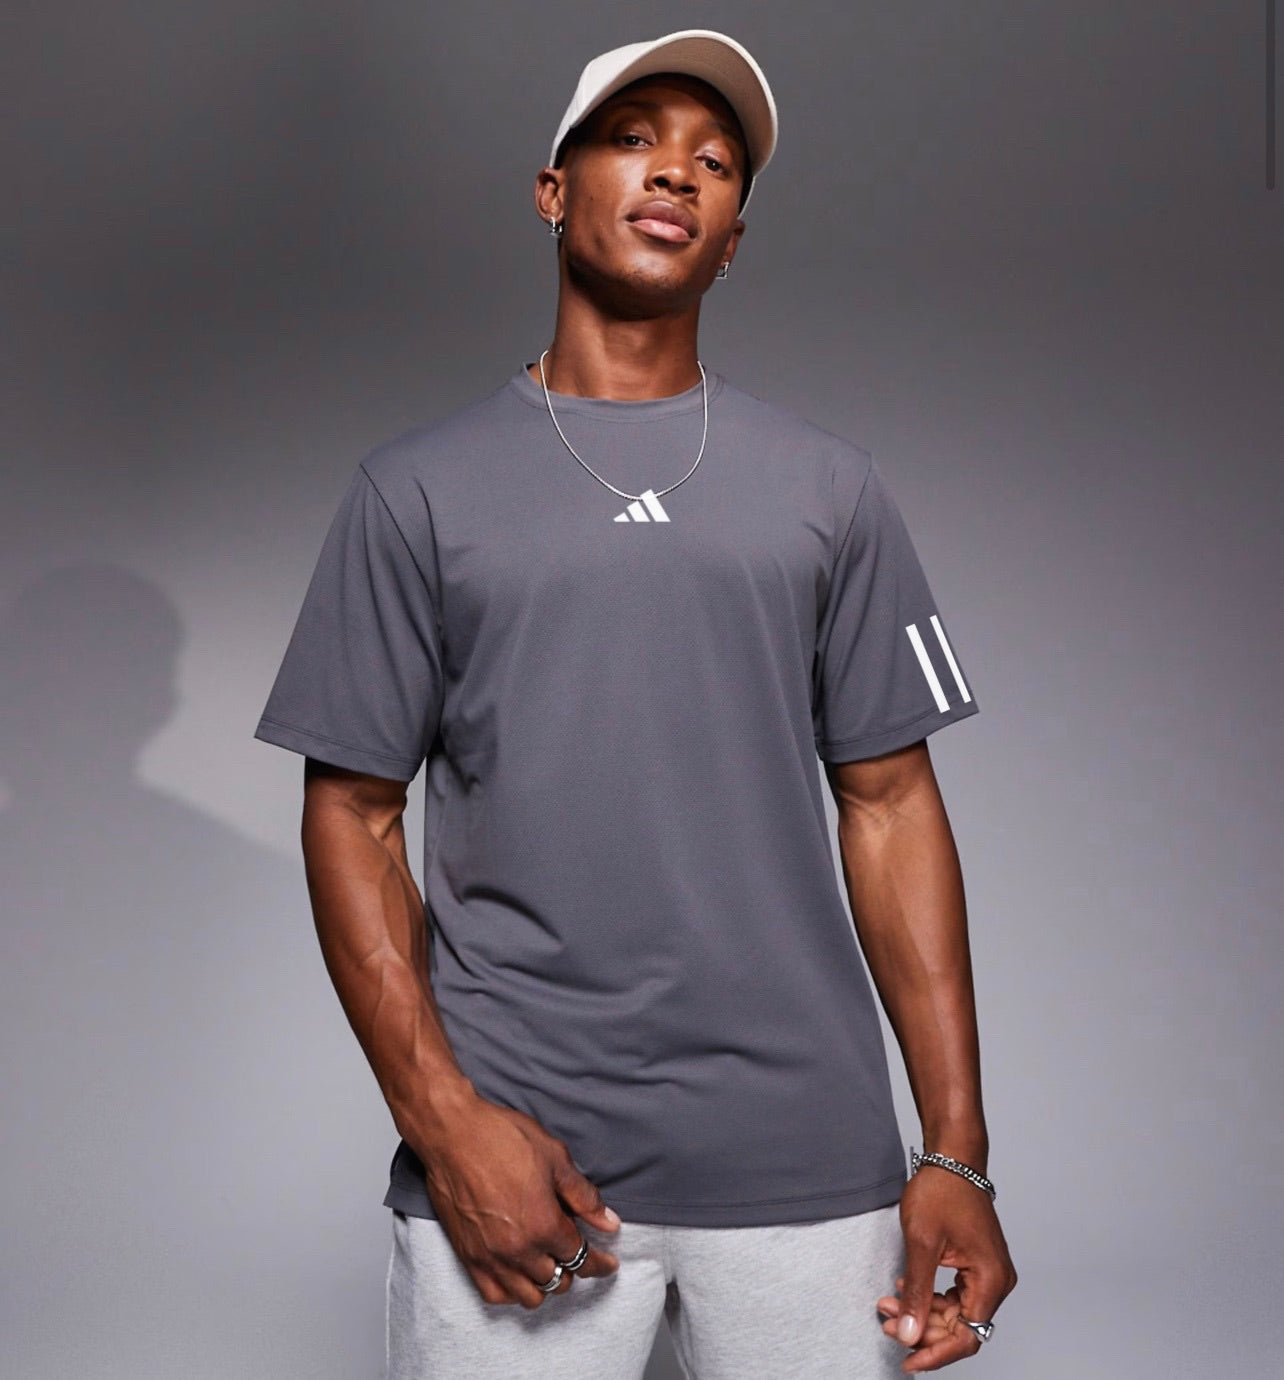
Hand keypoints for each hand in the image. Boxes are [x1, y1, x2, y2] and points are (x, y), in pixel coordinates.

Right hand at [416, 1090, 620, 1308]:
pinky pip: (495, 1295)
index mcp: (545, 1225)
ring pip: (529, 1296)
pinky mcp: (467, 1256)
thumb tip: (609, 1223)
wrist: (452, 1135)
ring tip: (548, 1262)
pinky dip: (512, 1291)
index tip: (608, 1264)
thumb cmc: (502, 1138)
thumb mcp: (555, 1158)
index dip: (600, 1263)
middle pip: (558, 1280)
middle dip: (572, 1268)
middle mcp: (518, 1250)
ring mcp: (491, 1257)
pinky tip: (518, 1273)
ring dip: (544, 1283)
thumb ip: (584, 1196)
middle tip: (573, 1250)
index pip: (581, 1258)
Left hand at [875, 1169, 1016, 1371]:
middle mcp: (996, 1281)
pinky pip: (955, 1295)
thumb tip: (909, 1333)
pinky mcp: (977, 1265)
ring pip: (955, 1312)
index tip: (909, 1361)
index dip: (936, 1353)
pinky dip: (929, 1296)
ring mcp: (988, 1273)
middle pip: (961, 1327)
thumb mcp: (922, 1243)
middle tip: (887, 1322)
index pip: (968, 1336)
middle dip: (922, 1329)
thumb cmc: (942, 1191)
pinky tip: (904, 1289)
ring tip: (889, 1305)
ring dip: (922, 1312)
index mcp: (990, 1279)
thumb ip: (916, 1292)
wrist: (952, 1158)